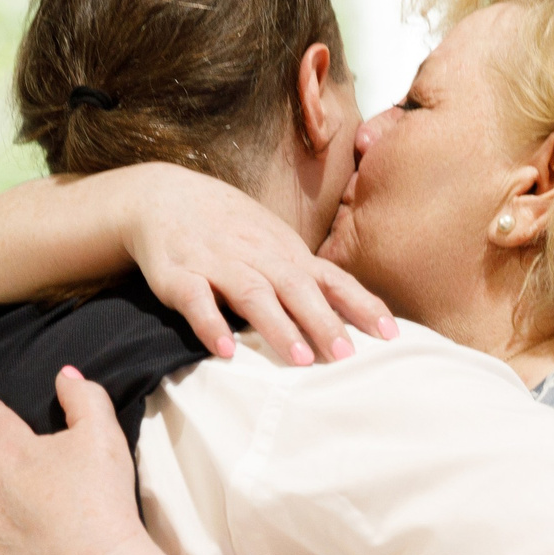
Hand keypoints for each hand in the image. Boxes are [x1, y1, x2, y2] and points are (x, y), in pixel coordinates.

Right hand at [114, 164, 395, 364]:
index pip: (331, 279)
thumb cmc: (230, 229)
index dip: (361, 305)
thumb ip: (307, 279)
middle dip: (323, 321)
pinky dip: (210, 324)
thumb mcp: (274, 244)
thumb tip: (353, 318)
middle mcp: (257, 256)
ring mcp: (218, 264)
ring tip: (299, 358)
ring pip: (252, 294)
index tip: (390, 334)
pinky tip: (224, 350)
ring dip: (277, 326)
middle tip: (346, 356)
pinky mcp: (178, 275)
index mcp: (285, 252)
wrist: (164, 195)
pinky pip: (195, 300)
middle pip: (297, 288)